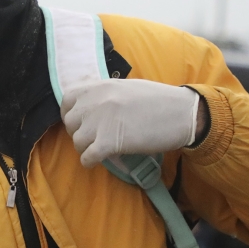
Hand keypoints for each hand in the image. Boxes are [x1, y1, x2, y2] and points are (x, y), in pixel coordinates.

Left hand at [60, 78, 200, 167]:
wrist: (182, 114)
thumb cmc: (160, 101)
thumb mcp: (126, 88)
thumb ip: (106, 94)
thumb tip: (92, 106)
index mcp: (100, 86)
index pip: (66, 99)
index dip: (70, 113)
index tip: (81, 121)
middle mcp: (96, 101)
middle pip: (70, 122)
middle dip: (79, 132)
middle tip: (93, 138)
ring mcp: (100, 122)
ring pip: (76, 141)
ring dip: (85, 148)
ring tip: (99, 149)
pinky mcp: (109, 142)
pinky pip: (87, 157)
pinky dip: (90, 161)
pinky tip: (99, 161)